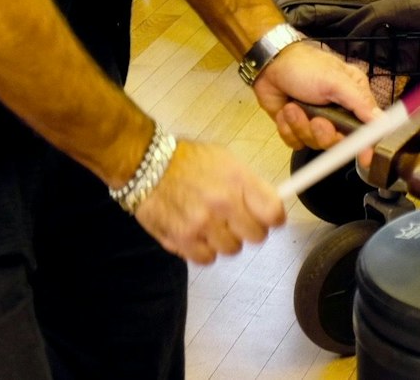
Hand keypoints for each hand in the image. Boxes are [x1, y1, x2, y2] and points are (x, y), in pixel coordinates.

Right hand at [132, 139, 285, 263]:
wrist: (145, 165)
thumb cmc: (188, 160)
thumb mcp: (226, 159)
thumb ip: (249, 184)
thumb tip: (270, 207)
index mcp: (237, 180)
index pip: (273, 213)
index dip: (274, 218)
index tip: (269, 218)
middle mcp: (222, 205)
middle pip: (256, 236)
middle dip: (250, 229)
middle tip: (238, 221)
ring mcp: (201, 225)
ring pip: (232, 249)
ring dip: (225, 239)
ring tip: (212, 224)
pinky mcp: (181, 240)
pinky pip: (207, 258)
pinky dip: (204, 249)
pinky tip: (197, 234)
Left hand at [250, 39, 377, 150]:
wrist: (269, 64)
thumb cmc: (304, 66)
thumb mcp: (336, 81)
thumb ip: (359, 102)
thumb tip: (382, 122)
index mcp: (353, 98)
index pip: (366, 128)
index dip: (366, 145)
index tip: (365, 158)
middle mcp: (337, 113)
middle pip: (339, 142)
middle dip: (324, 133)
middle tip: (316, 120)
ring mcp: (316, 121)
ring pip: (315, 143)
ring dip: (301, 126)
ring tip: (293, 107)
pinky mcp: (297, 127)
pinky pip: (296, 142)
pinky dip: (288, 128)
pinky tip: (285, 110)